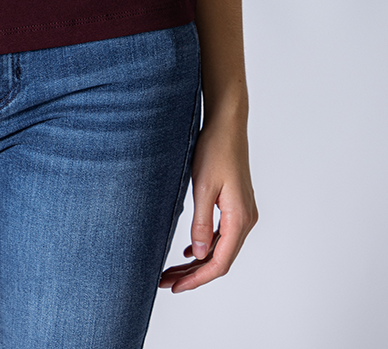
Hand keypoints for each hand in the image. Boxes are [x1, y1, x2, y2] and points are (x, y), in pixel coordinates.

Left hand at [159, 115, 256, 292]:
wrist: (227, 124)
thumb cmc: (215, 149)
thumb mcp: (203, 187)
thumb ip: (201, 223)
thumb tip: (198, 255)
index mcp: (239, 219)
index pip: (219, 263)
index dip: (197, 279)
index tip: (175, 287)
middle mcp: (245, 220)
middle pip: (220, 260)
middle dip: (193, 275)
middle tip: (166, 282)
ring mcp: (242, 213)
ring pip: (220, 248)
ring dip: (198, 262)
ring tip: (172, 270)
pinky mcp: (236, 205)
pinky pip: (222, 235)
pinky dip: (205, 246)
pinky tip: (189, 251)